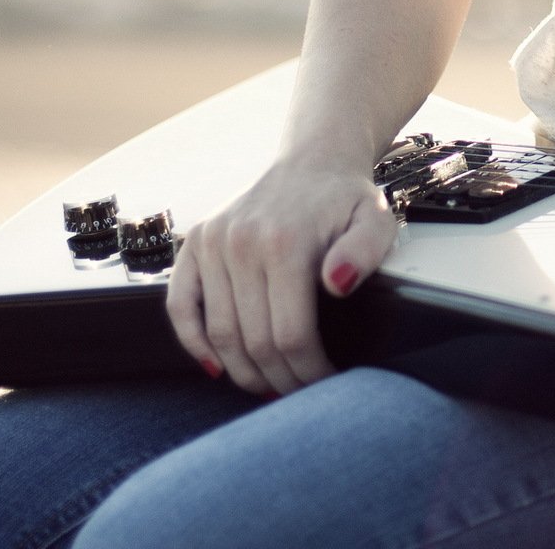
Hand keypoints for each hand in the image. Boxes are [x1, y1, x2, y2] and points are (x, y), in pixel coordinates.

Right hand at [165, 156, 395, 394]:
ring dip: (243, 371)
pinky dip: (193, 343)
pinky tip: (216, 366)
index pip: (290, 334)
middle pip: (254, 341)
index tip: (326, 383)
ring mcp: (212, 243)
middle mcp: (240, 242)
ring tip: (269, 386)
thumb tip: (338, 283)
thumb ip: (366, 251)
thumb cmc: (345, 198)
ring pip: (219, 333)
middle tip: (300, 393)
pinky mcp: (194, 243)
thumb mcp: (375, 218)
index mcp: (284, 242)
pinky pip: (180, 305)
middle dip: (280, 379)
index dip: (308, 370)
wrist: (313, 161)